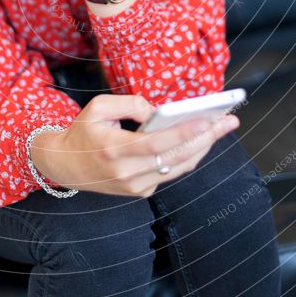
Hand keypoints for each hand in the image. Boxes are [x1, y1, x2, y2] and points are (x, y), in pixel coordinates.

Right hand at [31, 94, 240, 196]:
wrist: (65, 165)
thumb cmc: (83, 131)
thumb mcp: (98, 107)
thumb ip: (131, 104)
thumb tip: (159, 112)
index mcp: (114, 150)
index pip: (156, 144)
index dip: (184, 133)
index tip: (208, 120)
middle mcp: (127, 173)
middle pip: (175, 158)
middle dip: (207, 139)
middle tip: (230, 121)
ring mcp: (135, 187)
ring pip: (179, 167)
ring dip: (203, 147)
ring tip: (222, 127)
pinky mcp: (140, 192)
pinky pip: (171, 172)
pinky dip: (188, 155)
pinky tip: (202, 138)